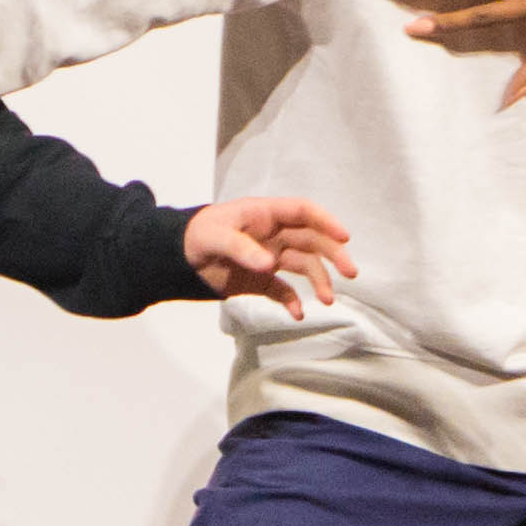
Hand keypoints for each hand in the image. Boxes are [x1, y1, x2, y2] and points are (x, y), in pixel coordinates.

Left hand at [183, 196, 358, 309]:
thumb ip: (241, 248)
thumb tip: (269, 264)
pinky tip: (297, 314)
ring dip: (319, 281)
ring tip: (327, 300)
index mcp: (264, 215)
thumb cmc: (195, 236)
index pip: (303, 212)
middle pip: (312, 241)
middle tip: (351, 273)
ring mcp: (269, 258)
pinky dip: (292, 302)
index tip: (344, 238)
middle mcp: (273, 235)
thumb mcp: (215, 237)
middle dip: (333, 255)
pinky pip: (283, 291)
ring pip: (304, 266)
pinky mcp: (260, 281)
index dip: (326, 221)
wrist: (175, 260)